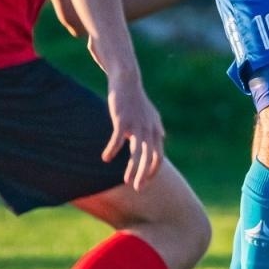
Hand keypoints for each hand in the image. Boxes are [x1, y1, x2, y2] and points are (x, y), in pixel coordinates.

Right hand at [103, 75, 164, 190]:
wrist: (128, 80)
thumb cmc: (137, 99)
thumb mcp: (151, 114)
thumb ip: (156, 127)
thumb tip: (162, 136)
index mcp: (155, 131)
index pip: (158, 157)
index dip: (152, 171)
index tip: (144, 182)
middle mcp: (149, 129)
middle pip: (150, 157)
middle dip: (144, 175)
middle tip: (138, 188)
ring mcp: (136, 125)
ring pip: (137, 152)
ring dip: (132, 168)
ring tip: (126, 181)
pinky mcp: (123, 119)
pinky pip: (118, 139)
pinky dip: (112, 150)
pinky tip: (105, 158)